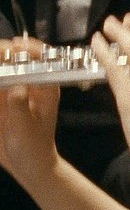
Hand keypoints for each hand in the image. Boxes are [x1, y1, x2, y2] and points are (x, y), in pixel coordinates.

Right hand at [0, 36, 60, 179]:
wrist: (26, 163)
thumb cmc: (34, 147)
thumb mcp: (26, 127)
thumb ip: (19, 104)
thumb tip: (16, 84)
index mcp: (45, 87)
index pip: (41, 58)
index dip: (28, 48)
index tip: (14, 46)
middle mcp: (29, 84)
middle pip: (15, 58)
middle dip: (2, 52)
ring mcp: (12, 89)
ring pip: (1, 68)